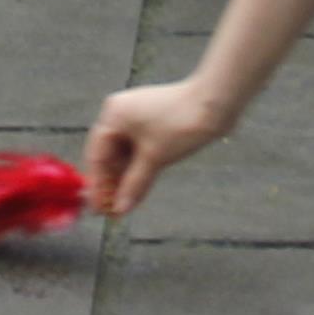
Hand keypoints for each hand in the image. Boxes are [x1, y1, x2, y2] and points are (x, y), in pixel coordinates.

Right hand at [82, 77, 230, 217]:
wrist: (216, 102)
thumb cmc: (181, 123)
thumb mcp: (154, 158)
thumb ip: (133, 185)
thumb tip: (120, 210)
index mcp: (114, 115)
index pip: (97, 156)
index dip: (98, 185)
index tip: (97, 210)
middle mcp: (122, 113)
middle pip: (109, 155)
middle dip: (113, 183)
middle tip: (113, 212)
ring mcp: (138, 117)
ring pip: (125, 154)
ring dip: (126, 178)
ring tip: (125, 205)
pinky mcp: (153, 122)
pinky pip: (139, 149)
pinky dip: (138, 168)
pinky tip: (138, 189)